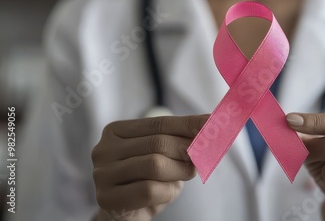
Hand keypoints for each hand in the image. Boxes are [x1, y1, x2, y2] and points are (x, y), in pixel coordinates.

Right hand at [91, 115, 207, 220]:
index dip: (189, 124)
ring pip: (155, 165)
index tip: (213, 123)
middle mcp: (104, 149)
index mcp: (116, 131)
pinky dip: (167, 192)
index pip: (159, 123)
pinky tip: (166, 193)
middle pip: (158, 142)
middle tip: (202, 157)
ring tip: (186, 174)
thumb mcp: (164, 156)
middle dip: (187, 150)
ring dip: (180, 171)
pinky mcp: (106, 198)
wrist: (124, 216)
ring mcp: (102, 174)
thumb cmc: (147, 181)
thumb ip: (180, 140)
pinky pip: (148, 190)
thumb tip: (210, 126)